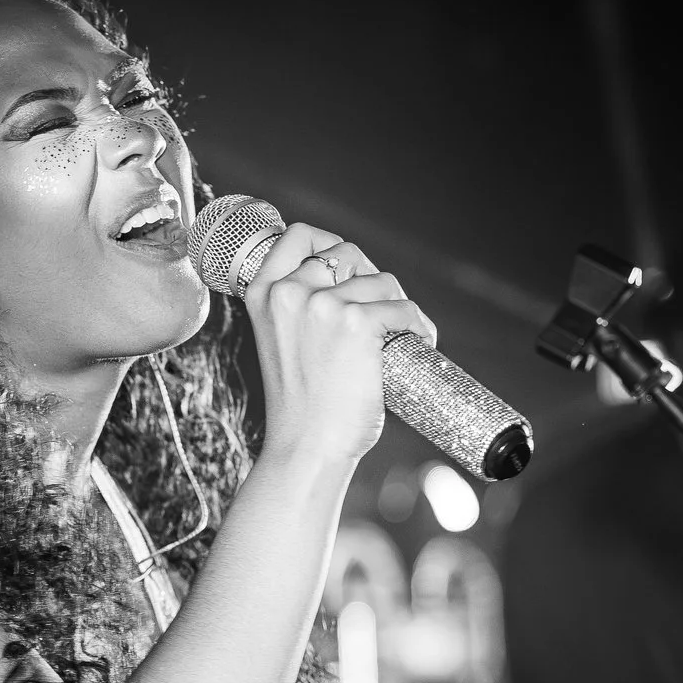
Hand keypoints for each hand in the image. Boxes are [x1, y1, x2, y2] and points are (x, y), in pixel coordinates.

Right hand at [238, 222, 435, 466]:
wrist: (306, 447)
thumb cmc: (299, 405)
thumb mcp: (281, 342)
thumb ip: (297, 310)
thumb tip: (350, 281)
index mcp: (263, 294)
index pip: (297, 236)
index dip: (327, 242)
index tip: (346, 266)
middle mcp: (289, 293)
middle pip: (348, 253)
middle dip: (372, 278)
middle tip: (383, 310)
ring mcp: (323, 306)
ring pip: (382, 281)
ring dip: (400, 306)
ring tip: (403, 335)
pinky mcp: (358, 324)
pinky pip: (403, 309)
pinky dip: (419, 327)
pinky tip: (419, 344)